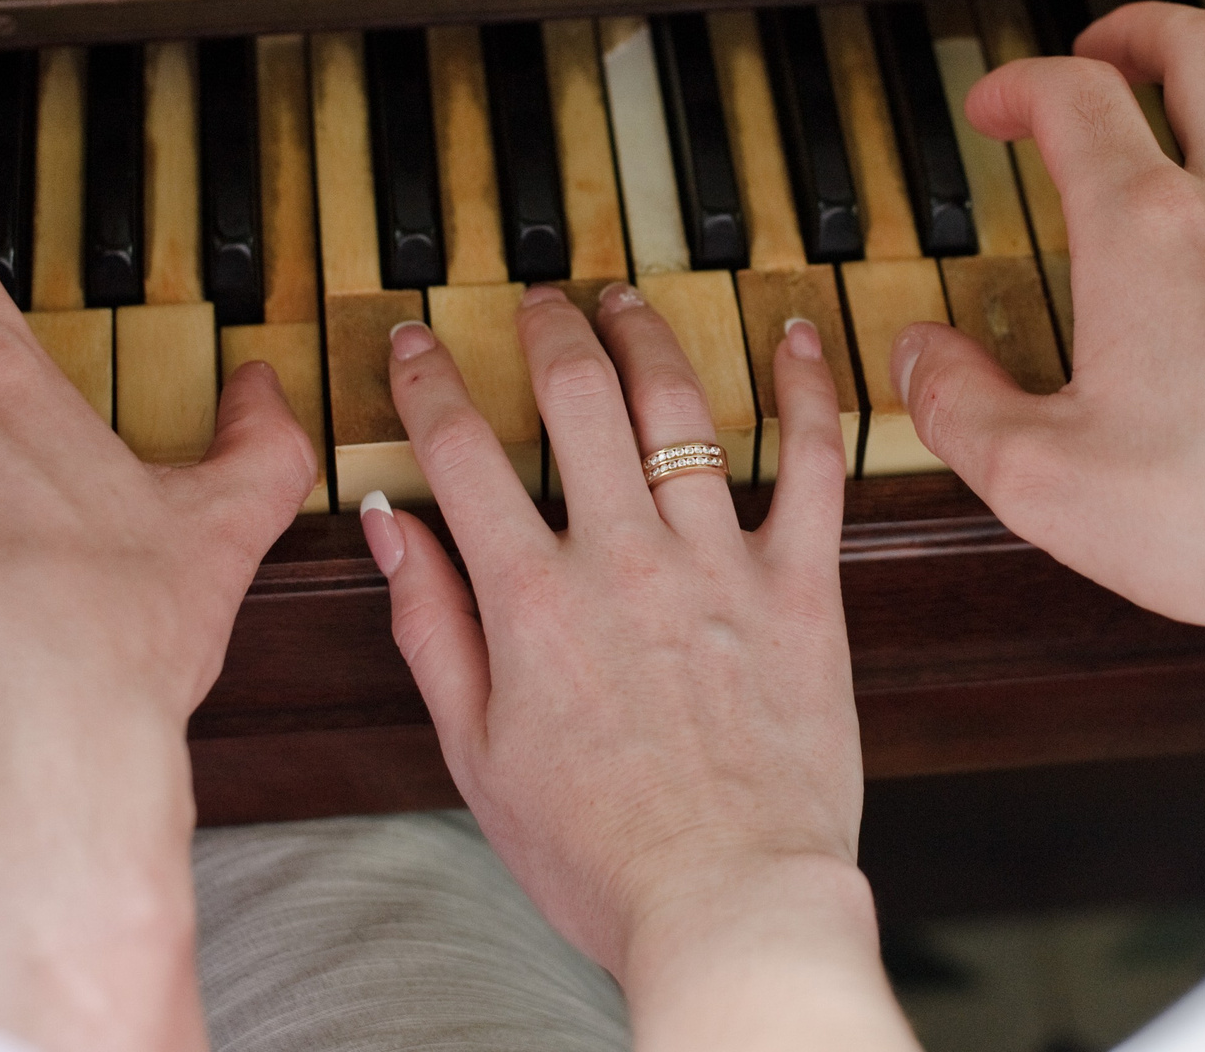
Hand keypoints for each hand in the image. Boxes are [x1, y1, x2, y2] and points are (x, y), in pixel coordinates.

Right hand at [371, 282, 915, 1051]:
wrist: (727, 904)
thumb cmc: (600, 853)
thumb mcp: (476, 751)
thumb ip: (431, 628)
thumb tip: (393, 529)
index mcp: (533, 599)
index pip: (461, 451)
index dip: (428, 381)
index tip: (414, 344)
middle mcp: (623, 559)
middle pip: (574, 397)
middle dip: (546, 331)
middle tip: (536, 303)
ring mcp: (718, 563)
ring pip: (678, 406)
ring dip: (644, 337)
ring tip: (624, 301)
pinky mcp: (804, 586)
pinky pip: (811, 462)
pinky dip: (803, 389)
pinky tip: (792, 338)